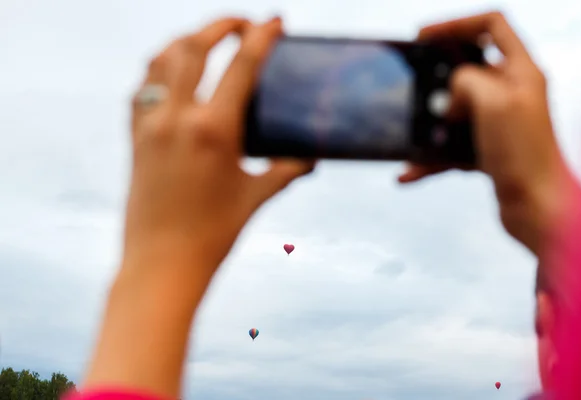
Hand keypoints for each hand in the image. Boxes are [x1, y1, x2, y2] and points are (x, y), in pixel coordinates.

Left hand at [84, 17, 313, 397]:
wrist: (162, 263)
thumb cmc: (213, 234)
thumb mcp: (256, 196)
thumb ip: (287, 169)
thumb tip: (311, 155)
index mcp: (213, 131)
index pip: (241, 65)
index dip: (261, 36)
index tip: (274, 22)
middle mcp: (177, 119)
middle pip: (194, 46)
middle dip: (220, 25)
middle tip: (242, 24)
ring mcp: (150, 125)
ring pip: (161, 59)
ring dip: (186, 40)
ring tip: (207, 40)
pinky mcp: (135, 137)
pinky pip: (142, 87)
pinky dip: (159, 68)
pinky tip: (173, 72)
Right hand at [399, 12, 580, 253]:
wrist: (536, 207)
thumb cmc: (525, 154)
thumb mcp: (494, 101)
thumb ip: (467, 81)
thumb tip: (450, 92)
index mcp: (520, 71)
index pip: (491, 26)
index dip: (456, 25)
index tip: (424, 38)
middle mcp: (511, 93)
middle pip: (467, 70)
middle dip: (436, 79)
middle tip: (414, 88)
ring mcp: (498, 123)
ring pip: (454, 111)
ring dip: (429, 122)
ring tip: (409, 132)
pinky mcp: (487, 150)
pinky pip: (450, 147)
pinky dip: (429, 157)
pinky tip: (409, 171)